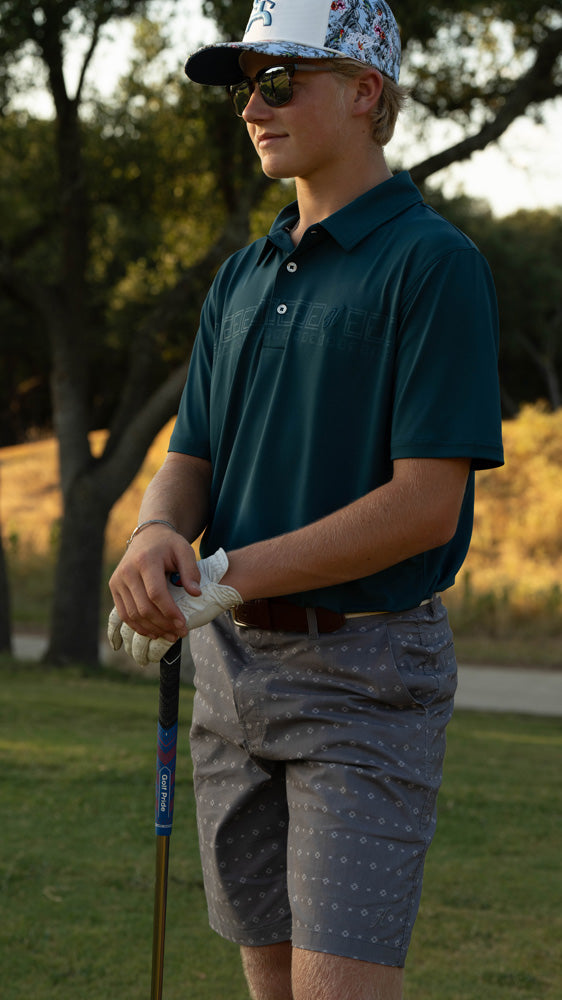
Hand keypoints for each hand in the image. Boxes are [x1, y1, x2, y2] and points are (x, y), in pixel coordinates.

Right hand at [108, 549, 241, 665]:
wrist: (147, 536)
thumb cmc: (169, 545)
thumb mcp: (184, 550)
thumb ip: (191, 571)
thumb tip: (195, 594)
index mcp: (145, 561)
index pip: (156, 593)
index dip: (170, 612)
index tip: (183, 624)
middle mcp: (127, 571)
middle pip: (143, 607)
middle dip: (163, 624)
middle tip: (179, 633)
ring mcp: (117, 580)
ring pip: (132, 614)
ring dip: (152, 629)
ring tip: (169, 635)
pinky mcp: (114, 587)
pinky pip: (124, 613)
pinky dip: (138, 626)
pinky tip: (153, 632)